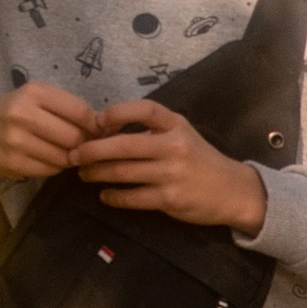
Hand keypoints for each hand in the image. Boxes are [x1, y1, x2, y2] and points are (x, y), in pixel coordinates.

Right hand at [0, 83, 100, 177]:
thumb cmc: (13, 109)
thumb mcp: (37, 96)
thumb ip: (69, 107)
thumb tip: (104, 128)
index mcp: (33, 92)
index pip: (80, 111)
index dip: (95, 125)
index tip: (98, 130)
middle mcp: (22, 114)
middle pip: (73, 137)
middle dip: (83, 144)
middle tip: (82, 145)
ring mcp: (15, 141)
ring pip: (63, 157)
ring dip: (70, 157)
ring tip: (64, 151)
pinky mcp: (11, 163)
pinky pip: (49, 170)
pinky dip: (55, 167)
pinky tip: (48, 158)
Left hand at [72, 103, 266, 234]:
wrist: (233, 190)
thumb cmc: (199, 159)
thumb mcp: (181, 133)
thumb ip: (151, 130)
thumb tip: (104, 130)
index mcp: (176, 125)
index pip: (144, 109)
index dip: (116, 113)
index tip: (96, 122)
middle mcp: (174, 146)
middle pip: (124, 145)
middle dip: (91, 150)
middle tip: (73, 154)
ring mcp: (172, 173)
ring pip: (123, 172)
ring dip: (96, 173)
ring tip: (83, 173)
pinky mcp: (170, 198)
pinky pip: (132, 197)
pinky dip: (113, 196)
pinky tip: (104, 195)